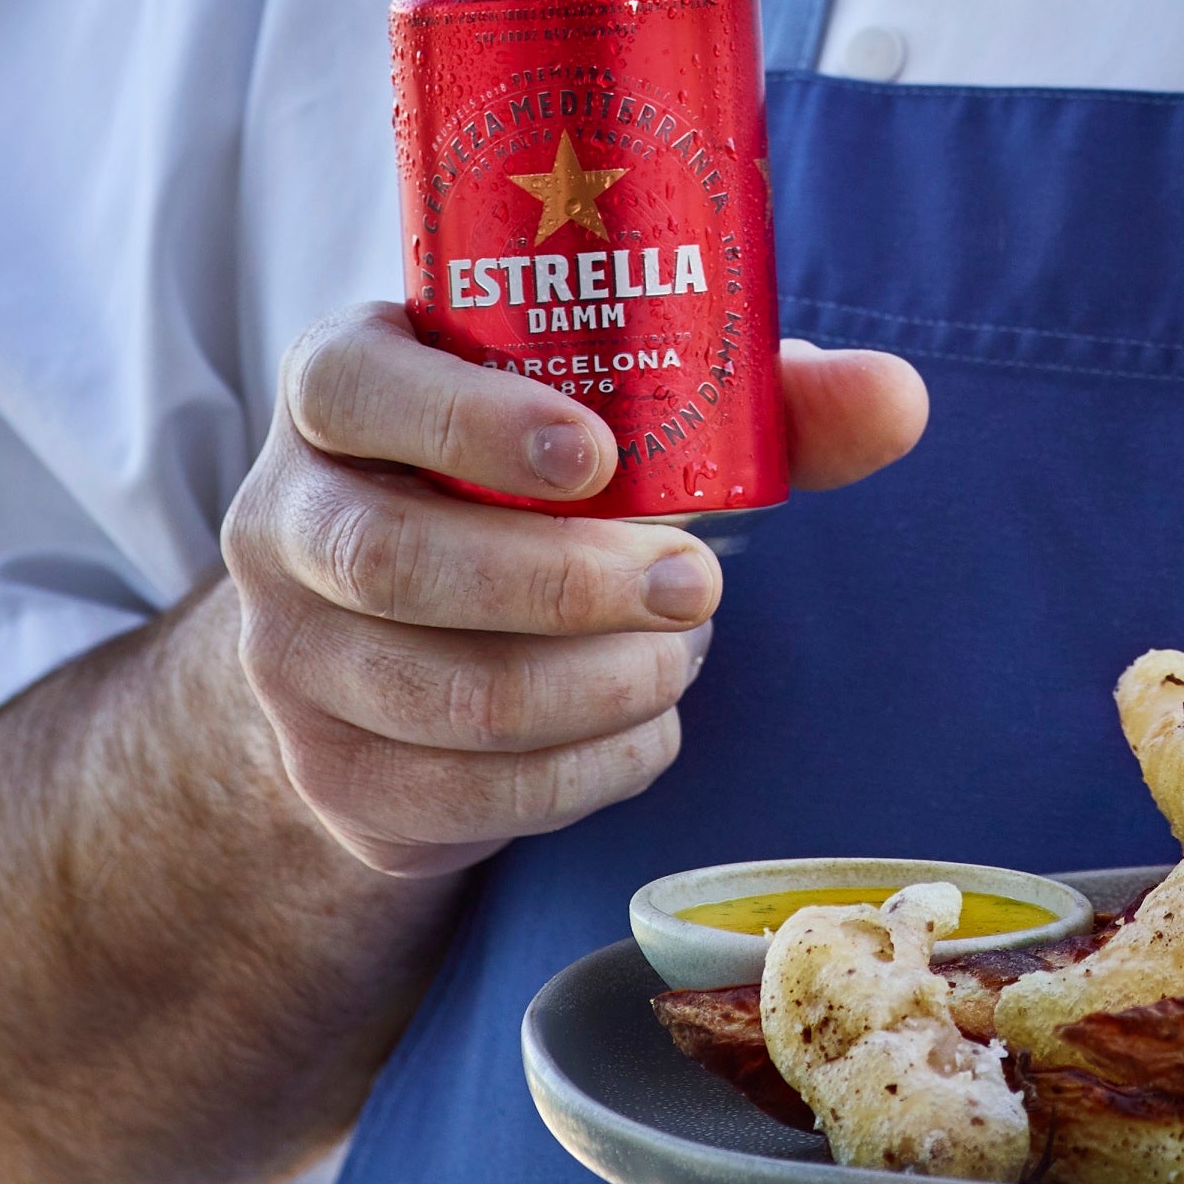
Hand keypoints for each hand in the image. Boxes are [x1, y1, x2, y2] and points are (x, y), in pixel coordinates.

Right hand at [218, 307, 927, 878]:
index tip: (600, 456)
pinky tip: (649, 725)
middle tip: (699, 584)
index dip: (468, 423)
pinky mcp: (334, 779)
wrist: (399, 636)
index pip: (353, 387)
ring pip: (441, 694)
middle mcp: (284, 520)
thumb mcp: (615, 412)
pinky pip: (463, 796)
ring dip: (595, 686)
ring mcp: (292, 662)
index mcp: (335, 388)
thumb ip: (751, 398)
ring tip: (683, 653)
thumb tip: (899, 398)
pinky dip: (585, 771)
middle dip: (565, 582)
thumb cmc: (529, 484)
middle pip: (394, 562)